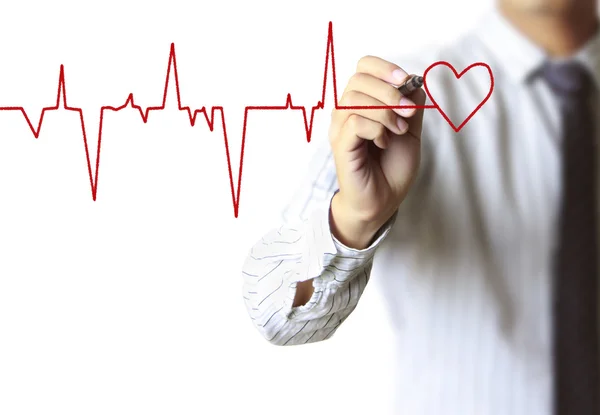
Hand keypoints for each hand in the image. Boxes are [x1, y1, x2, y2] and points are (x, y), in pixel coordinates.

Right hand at [328, 56, 425, 248]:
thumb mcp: (411, 131)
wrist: (383, 201)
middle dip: (390, 91)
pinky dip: (376, 129)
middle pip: (359, 78)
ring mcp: (340, 128)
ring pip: (356, 99)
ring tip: (398, 130)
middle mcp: (347, 111)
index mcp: (362, 103)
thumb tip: (413, 80)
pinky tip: (383, 143)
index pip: (364, 67)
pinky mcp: (341, 144)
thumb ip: (411, 105)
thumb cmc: (391, 168)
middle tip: (408, 113)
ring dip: (385, 111)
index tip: (406, 81)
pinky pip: (355, 121)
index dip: (385, 68)